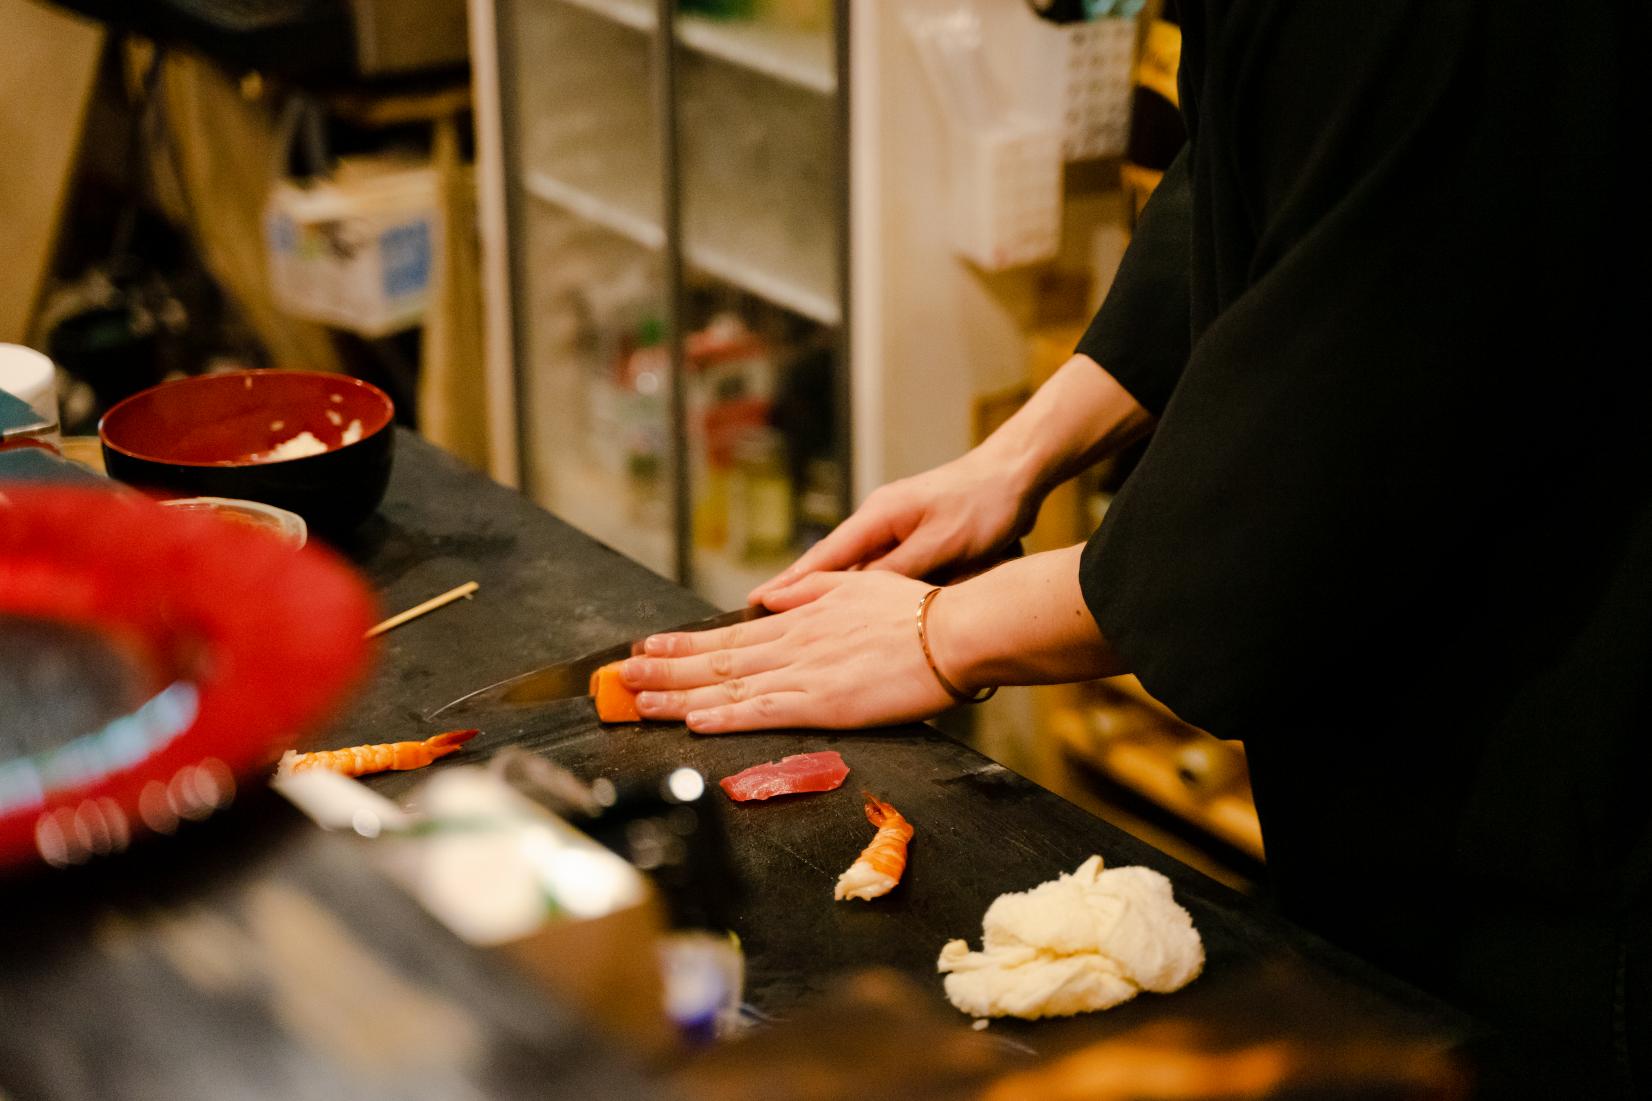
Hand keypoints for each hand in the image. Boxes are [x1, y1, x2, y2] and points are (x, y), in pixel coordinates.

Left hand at [621, 571, 956, 732]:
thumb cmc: (920, 610)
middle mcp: (794, 644)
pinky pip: (763, 712)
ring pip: (729, 686)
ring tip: (637, 698)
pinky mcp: (824, 703)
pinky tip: (693, 722)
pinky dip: (725, 717)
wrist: (956, 630)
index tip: (652, 646)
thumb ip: (811, 592)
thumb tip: (770, 598)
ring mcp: (805, 673)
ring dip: (678, 694)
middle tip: (622, 674)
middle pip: (718, 660)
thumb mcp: (858, 585)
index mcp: (803, 620)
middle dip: (665, 668)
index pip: (732, 636)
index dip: (687, 644)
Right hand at [747, 448, 1036, 604]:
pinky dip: (859, 587)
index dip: (791, 583)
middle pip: (830, 563)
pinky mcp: (912, 535)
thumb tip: (856, 596)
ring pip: (853, 567)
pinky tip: (847, 607)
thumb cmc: (982, 506)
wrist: (1015, 475)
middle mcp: (878, 520)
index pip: (824, 557)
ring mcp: (894, 527)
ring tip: (793, 618)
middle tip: (759, 616)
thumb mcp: (941, 544)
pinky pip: (877, 567)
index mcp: (878, 516)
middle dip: (796, 589)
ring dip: (826, 592)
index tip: (758, 601)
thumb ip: (899, 571)